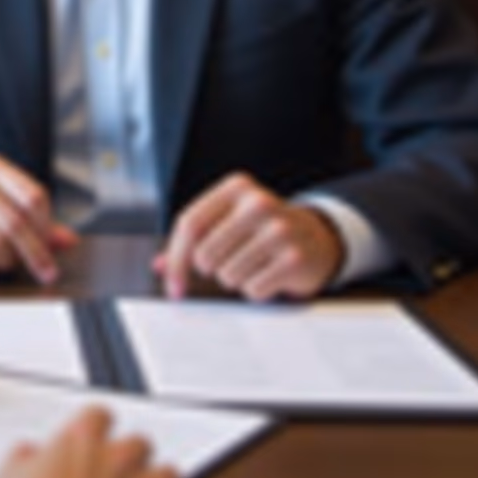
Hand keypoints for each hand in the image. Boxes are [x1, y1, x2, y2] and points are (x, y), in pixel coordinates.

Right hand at [0, 153, 77, 283]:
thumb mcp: (0, 207)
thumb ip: (36, 223)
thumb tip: (68, 240)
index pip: (32, 197)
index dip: (46, 228)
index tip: (50, 248)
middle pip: (16, 222)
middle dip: (34, 253)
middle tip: (43, 271)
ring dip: (5, 263)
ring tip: (1, 263)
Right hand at [0, 406, 188, 477]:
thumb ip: (22, 459)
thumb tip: (26, 454)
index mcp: (83, 440)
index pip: (100, 414)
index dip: (96, 427)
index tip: (91, 437)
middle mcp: (117, 460)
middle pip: (140, 442)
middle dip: (132, 456)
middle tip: (119, 471)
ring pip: (168, 474)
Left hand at [153, 172, 343, 300]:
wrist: (316, 236)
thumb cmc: (260, 229)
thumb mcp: (228, 221)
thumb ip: (192, 240)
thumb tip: (161, 267)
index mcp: (236, 187)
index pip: (189, 224)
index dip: (176, 259)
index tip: (173, 286)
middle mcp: (258, 202)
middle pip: (205, 254)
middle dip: (210, 269)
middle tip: (228, 261)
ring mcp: (279, 229)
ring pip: (228, 275)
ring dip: (235, 278)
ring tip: (253, 263)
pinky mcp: (294, 258)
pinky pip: (253, 289)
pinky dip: (256, 289)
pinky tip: (269, 273)